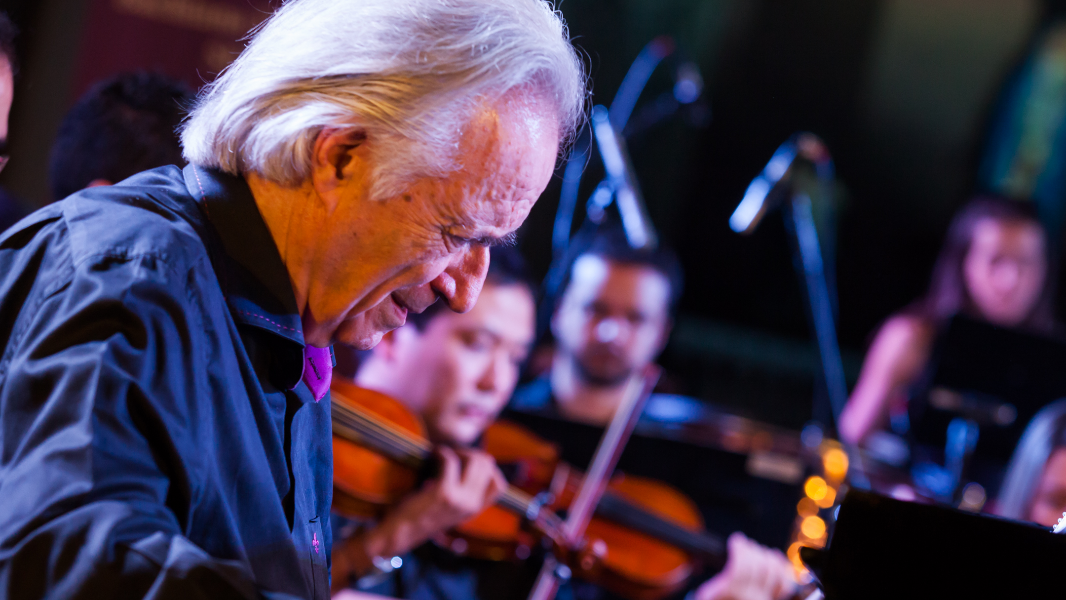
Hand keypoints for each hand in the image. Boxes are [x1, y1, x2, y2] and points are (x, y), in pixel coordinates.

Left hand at [333, 446, 505, 590]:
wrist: (400, 533)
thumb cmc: (420, 516)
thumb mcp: (449, 508)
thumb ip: (462, 493)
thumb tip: (470, 462)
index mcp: (474, 510)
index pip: (499, 485)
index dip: (487, 468)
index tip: (470, 462)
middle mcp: (471, 506)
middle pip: (487, 466)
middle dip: (471, 453)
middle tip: (454, 453)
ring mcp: (459, 500)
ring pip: (474, 461)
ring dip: (459, 450)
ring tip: (445, 453)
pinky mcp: (443, 493)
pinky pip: (450, 461)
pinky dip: (443, 453)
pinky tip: (434, 454)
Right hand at [693, 533, 795, 599]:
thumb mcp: (706, 595)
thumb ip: (709, 585)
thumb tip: (701, 564)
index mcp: (733, 593)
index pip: (742, 565)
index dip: (740, 548)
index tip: (735, 540)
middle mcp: (752, 597)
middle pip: (758, 563)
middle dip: (751, 548)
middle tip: (743, 544)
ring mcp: (766, 597)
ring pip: (773, 569)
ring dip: (764, 553)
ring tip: (754, 550)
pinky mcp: (775, 598)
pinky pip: (785, 580)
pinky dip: (781, 566)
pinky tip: (772, 557)